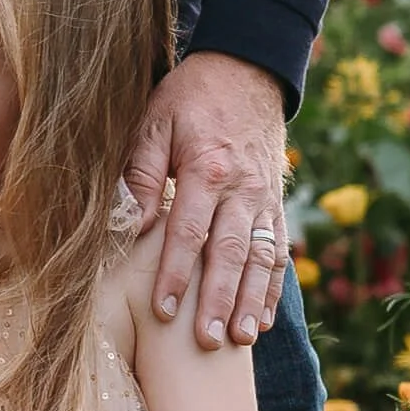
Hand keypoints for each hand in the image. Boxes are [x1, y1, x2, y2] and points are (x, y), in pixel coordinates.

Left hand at [124, 52, 288, 349]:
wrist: (247, 68)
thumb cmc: (189, 99)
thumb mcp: (155, 124)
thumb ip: (141, 174)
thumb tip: (130, 226)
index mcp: (208, 169)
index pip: (189, 231)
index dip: (175, 273)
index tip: (163, 311)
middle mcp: (242, 188)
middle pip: (229, 253)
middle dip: (217, 300)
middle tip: (205, 342)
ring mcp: (264, 198)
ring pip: (259, 257)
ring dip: (249, 301)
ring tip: (240, 340)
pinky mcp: (276, 203)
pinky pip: (278, 250)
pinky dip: (272, 287)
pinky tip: (263, 320)